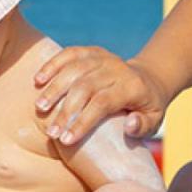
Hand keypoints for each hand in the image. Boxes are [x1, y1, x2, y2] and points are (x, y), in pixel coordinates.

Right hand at [34, 46, 169, 142]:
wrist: (149, 78)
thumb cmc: (147, 108)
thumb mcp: (154, 121)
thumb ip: (143, 126)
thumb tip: (129, 125)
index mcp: (132, 87)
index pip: (103, 103)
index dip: (83, 121)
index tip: (66, 140)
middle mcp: (116, 68)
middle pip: (84, 87)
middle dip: (66, 110)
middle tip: (50, 132)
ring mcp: (102, 57)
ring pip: (73, 69)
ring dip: (54, 88)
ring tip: (40, 107)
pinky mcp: (91, 51)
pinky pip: (69, 53)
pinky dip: (52, 64)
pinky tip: (38, 80)